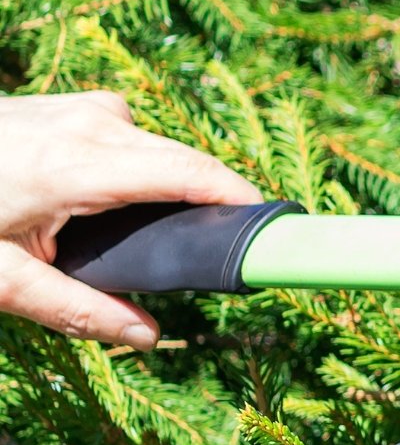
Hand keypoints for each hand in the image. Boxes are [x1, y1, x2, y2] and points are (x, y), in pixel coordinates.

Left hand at [0, 91, 259, 348]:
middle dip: (206, 205)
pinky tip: (103, 207)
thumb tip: (148, 338)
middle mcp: (93, 124)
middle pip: (183, 162)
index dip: (239, 198)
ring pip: (159, 151)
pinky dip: (137, 173)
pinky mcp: (76, 106)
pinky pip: (133, 140)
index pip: (188, 172)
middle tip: (216, 256)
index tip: (279, 226)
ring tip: (136, 239)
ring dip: (164, 190)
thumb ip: (76, 310)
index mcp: (78, 164)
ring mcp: (84, 108)